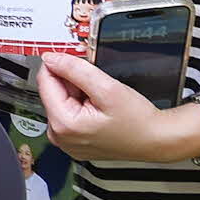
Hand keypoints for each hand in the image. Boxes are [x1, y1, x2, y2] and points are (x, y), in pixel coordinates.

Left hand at [32, 48, 199, 164]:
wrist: (154, 140)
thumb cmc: (137, 121)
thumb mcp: (107, 88)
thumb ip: (76, 70)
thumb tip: (51, 58)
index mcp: (63, 125)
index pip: (45, 81)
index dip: (60, 65)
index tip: (75, 60)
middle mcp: (59, 136)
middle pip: (53, 92)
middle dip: (73, 82)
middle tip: (98, 86)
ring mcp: (65, 141)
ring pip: (61, 101)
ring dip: (78, 93)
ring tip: (101, 100)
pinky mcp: (73, 141)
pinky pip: (69, 113)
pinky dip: (81, 105)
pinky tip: (99, 109)